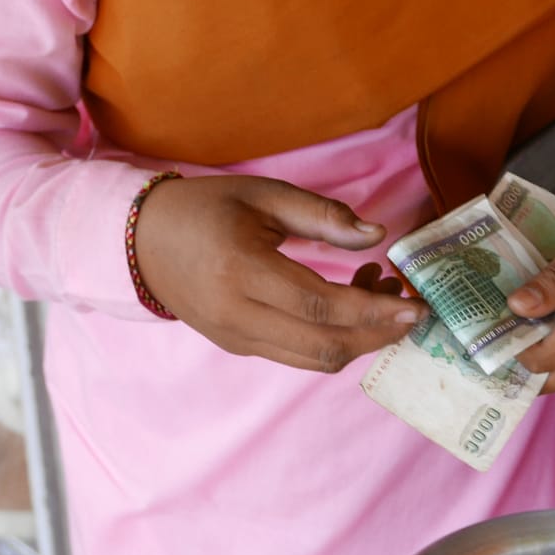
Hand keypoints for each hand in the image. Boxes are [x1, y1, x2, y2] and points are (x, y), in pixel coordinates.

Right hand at [130, 175, 418, 370]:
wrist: (138, 242)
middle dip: (378, 334)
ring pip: (313, 360)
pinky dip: (333, 339)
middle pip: (323, 346)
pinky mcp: (238, 347)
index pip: (320, 306)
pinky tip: (349, 304)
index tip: (415, 305)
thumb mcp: (264, 194)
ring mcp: (236, 338)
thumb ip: (323, 216)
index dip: (373, 310)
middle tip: (412, 308)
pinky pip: (297, 355)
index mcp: (242, 271)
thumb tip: (378, 234)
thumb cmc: (205, 207)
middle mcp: (237, 316)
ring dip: (360, 339)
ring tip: (383, 296)